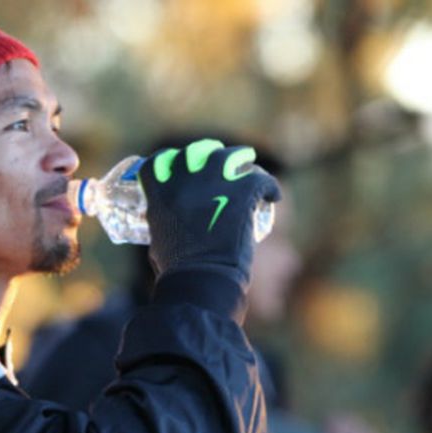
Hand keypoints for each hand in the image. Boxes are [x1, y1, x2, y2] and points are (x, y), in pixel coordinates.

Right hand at [138, 139, 280, 283]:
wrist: (201, 281)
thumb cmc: (178, 273)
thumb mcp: (158, 243)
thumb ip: (161, 228)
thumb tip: (167, 228)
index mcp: (160, 194)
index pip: (159, 162)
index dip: (169, 159)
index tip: (178, 163)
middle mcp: (184, 182)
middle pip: (195, 152)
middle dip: (205, 151)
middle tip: (216, 158)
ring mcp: (214, 184)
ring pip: (229, 156)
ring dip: (238, 157)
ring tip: (247, 160)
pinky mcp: (241, 193)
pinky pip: (261, 180)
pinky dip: (269, 186)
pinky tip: (273, 195)